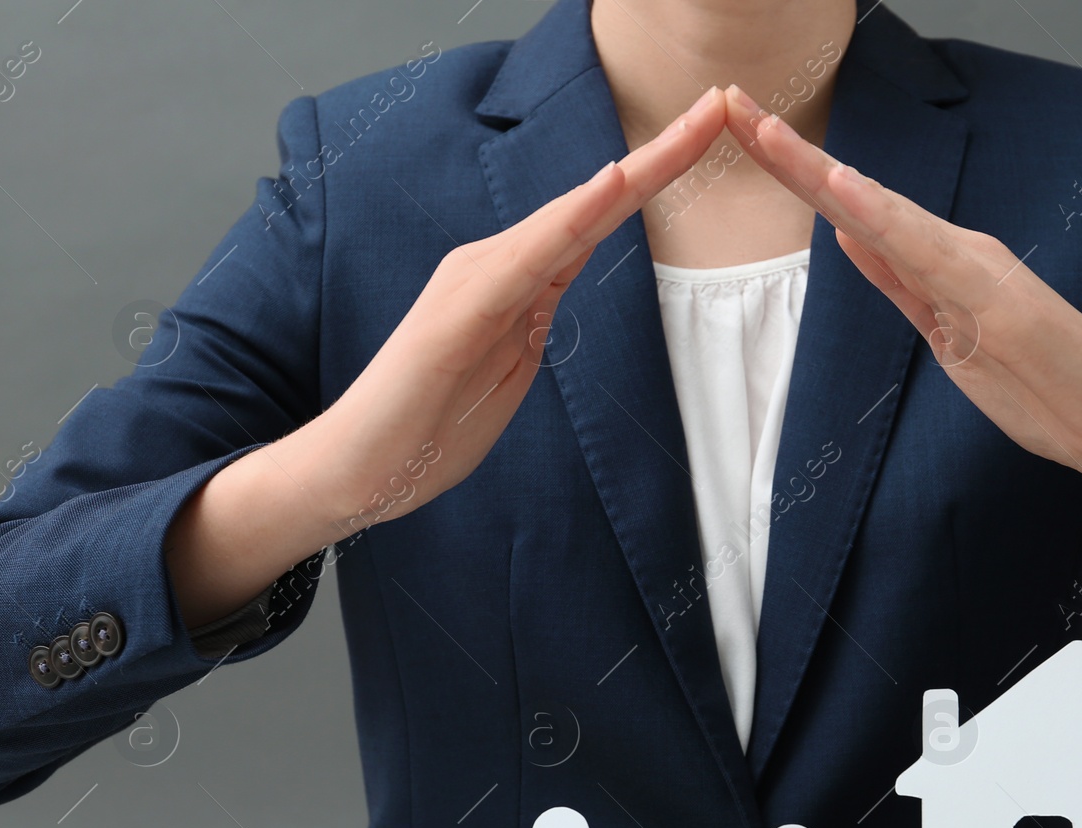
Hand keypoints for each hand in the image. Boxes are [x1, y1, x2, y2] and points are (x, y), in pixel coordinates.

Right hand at [289, 88, 730, 534]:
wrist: (362, 467)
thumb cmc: (431, 426)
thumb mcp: (505, 369)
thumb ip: (531, 322)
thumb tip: (553, 291)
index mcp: (515, 280)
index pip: (597, 221)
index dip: (654, 179)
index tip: (710, 142)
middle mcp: (496, 264)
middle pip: (593, 204)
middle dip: (660, 157)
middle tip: (719, 107)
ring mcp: (476, 280)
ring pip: (570, 217)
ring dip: (632, 173)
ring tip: (690, 130)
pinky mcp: (461, 310)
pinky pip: (528, 258)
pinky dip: (570, 219)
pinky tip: (609, 186)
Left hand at [720, 85, 1081, 587]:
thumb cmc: (1050, 388)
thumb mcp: (950, 335)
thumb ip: (902, 284)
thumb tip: (849, 236)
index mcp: (937, 265)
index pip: (849, 211)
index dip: (794, 171)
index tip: (742, 134)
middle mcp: (952, 254)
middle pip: (851, 196)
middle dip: (786, 152)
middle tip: (727, 104)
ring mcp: (974, 271)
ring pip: (878, 212)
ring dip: (817, 169)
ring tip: (760, 127)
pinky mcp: (996, 299)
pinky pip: (925, 255)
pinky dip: (881, 219)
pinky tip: (842, 189)